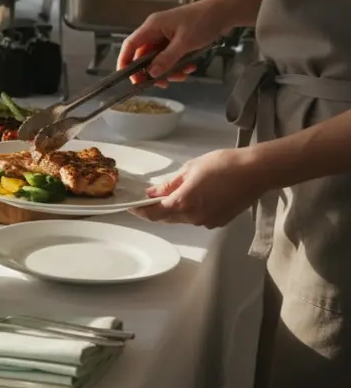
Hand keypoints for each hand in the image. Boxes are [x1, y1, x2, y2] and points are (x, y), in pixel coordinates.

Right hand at [117, 0, 231, 85]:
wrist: (225, 12)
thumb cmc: (203, 21)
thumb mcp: (185, 42)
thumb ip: (167, 59)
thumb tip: (152, 73)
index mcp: (152, 27)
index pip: (130, 45)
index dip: (125, 62)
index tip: (128, 78)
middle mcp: (156, 31)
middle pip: (144, 55)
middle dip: (153, 71)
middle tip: (162, 83)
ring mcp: (166, 36)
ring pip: (159, 59)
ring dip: (169, 70)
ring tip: (182, 75)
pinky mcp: (176, 40)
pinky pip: (171, 56)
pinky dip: (178, 65)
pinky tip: (189, 67)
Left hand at [130, 148, 266, 228]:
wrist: (256, 172)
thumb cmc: (222, 165)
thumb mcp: (190, 169)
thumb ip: (169, 184)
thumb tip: (152, 193)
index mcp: (183, 204)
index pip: (153, 214)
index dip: (140, 211)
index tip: (131, 207)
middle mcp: (193, 218)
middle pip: (167, 218)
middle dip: (156, 210)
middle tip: (150, 198)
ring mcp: (208, 222)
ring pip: (182, 219)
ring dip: (174, 209)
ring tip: (175, 193)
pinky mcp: (220, 221)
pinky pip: (198, 218)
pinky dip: (191, 210)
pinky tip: (197, 196)